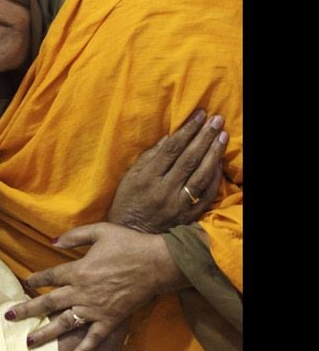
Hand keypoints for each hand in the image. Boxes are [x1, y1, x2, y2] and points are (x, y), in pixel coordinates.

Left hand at [5, 223, 187, 350]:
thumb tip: (51, 241)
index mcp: (78, 270)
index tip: (26, 283)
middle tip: (8, 317)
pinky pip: (93, 339)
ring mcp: (96, 308)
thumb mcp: (99, 231)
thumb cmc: (128, 244)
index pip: (49, 277)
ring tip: (28, 341)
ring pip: (64, 324)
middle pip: (48, 303)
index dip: (35, 280)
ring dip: (45, 333)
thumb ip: (74, 236)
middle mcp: (82, 292)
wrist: (157, 263)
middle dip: (27, 310)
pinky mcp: (111, 320)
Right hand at [108, 109, 228, 232]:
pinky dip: (215, 178)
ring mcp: (178, 204)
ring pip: (201, 175)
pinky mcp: (188, 216)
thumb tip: (170, 139)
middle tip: (216, 119)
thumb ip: (148, 158)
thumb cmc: (127, 202)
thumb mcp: (129, 179)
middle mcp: (163, 190)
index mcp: (147, 178)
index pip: (171, 149)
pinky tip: (219, 163)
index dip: (187, 130)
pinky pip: (206, 195)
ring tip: (223, 135)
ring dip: (214, 153)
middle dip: (204, 137)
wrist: (132, 235)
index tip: (199, 115)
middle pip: (189, 159)